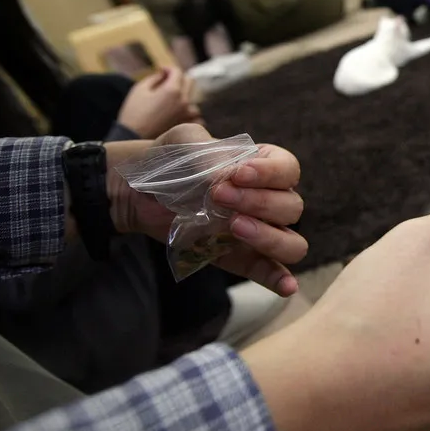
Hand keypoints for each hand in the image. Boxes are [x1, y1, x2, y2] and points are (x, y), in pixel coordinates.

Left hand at [105, 124, 306, 294]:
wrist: (138, 191)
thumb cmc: (168, 161)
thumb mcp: (184, 144)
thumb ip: (208, 155)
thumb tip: (226, 179)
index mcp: (262, 166)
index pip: (289, 169)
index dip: (270, 173)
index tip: (238, 173)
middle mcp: (268, 199)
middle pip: (292, 207)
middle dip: (258, 201)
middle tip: (218, 196)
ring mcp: (258, 232)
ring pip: (292, 243)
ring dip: (269, 237)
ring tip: (234, 227)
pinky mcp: (242, 259)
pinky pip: (270, 271)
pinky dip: (281, 280)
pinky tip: (286, 287)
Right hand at [116, 68, 201, 138]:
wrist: (133, 137)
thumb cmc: (134, 112)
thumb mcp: (140, 89)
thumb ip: (155, 77)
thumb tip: (164, 73)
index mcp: (172, 90)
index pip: (177, 71)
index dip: (168, 68)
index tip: (161, 71)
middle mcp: (184, 101)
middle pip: (190, 82)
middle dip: (178, 78)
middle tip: (166, 82)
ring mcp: (188, 114)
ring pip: (193, 99)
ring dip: (184, 96)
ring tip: (171, 101)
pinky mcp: (188, 125)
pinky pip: (196, 117)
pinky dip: (190, 114)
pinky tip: (179, 115)